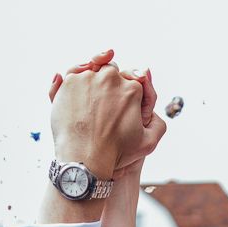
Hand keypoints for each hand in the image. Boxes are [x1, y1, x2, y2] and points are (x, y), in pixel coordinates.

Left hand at [48, 50, 165, 176]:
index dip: (127, 91)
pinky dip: (74, 79)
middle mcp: (111, 78)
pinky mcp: (69, 82)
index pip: (132, 79)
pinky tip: (77, 94)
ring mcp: (88, 78)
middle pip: (111, 70)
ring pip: (91, 69)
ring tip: (90, 101)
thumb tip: (151, 107)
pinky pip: (72, 73)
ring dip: (91, 80)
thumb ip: (159, 124)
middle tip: (105, 102)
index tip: (120, 105)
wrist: (85, 157)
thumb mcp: (148, 143)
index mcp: (132, 89)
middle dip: (110, 82)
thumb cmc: (116, 152)